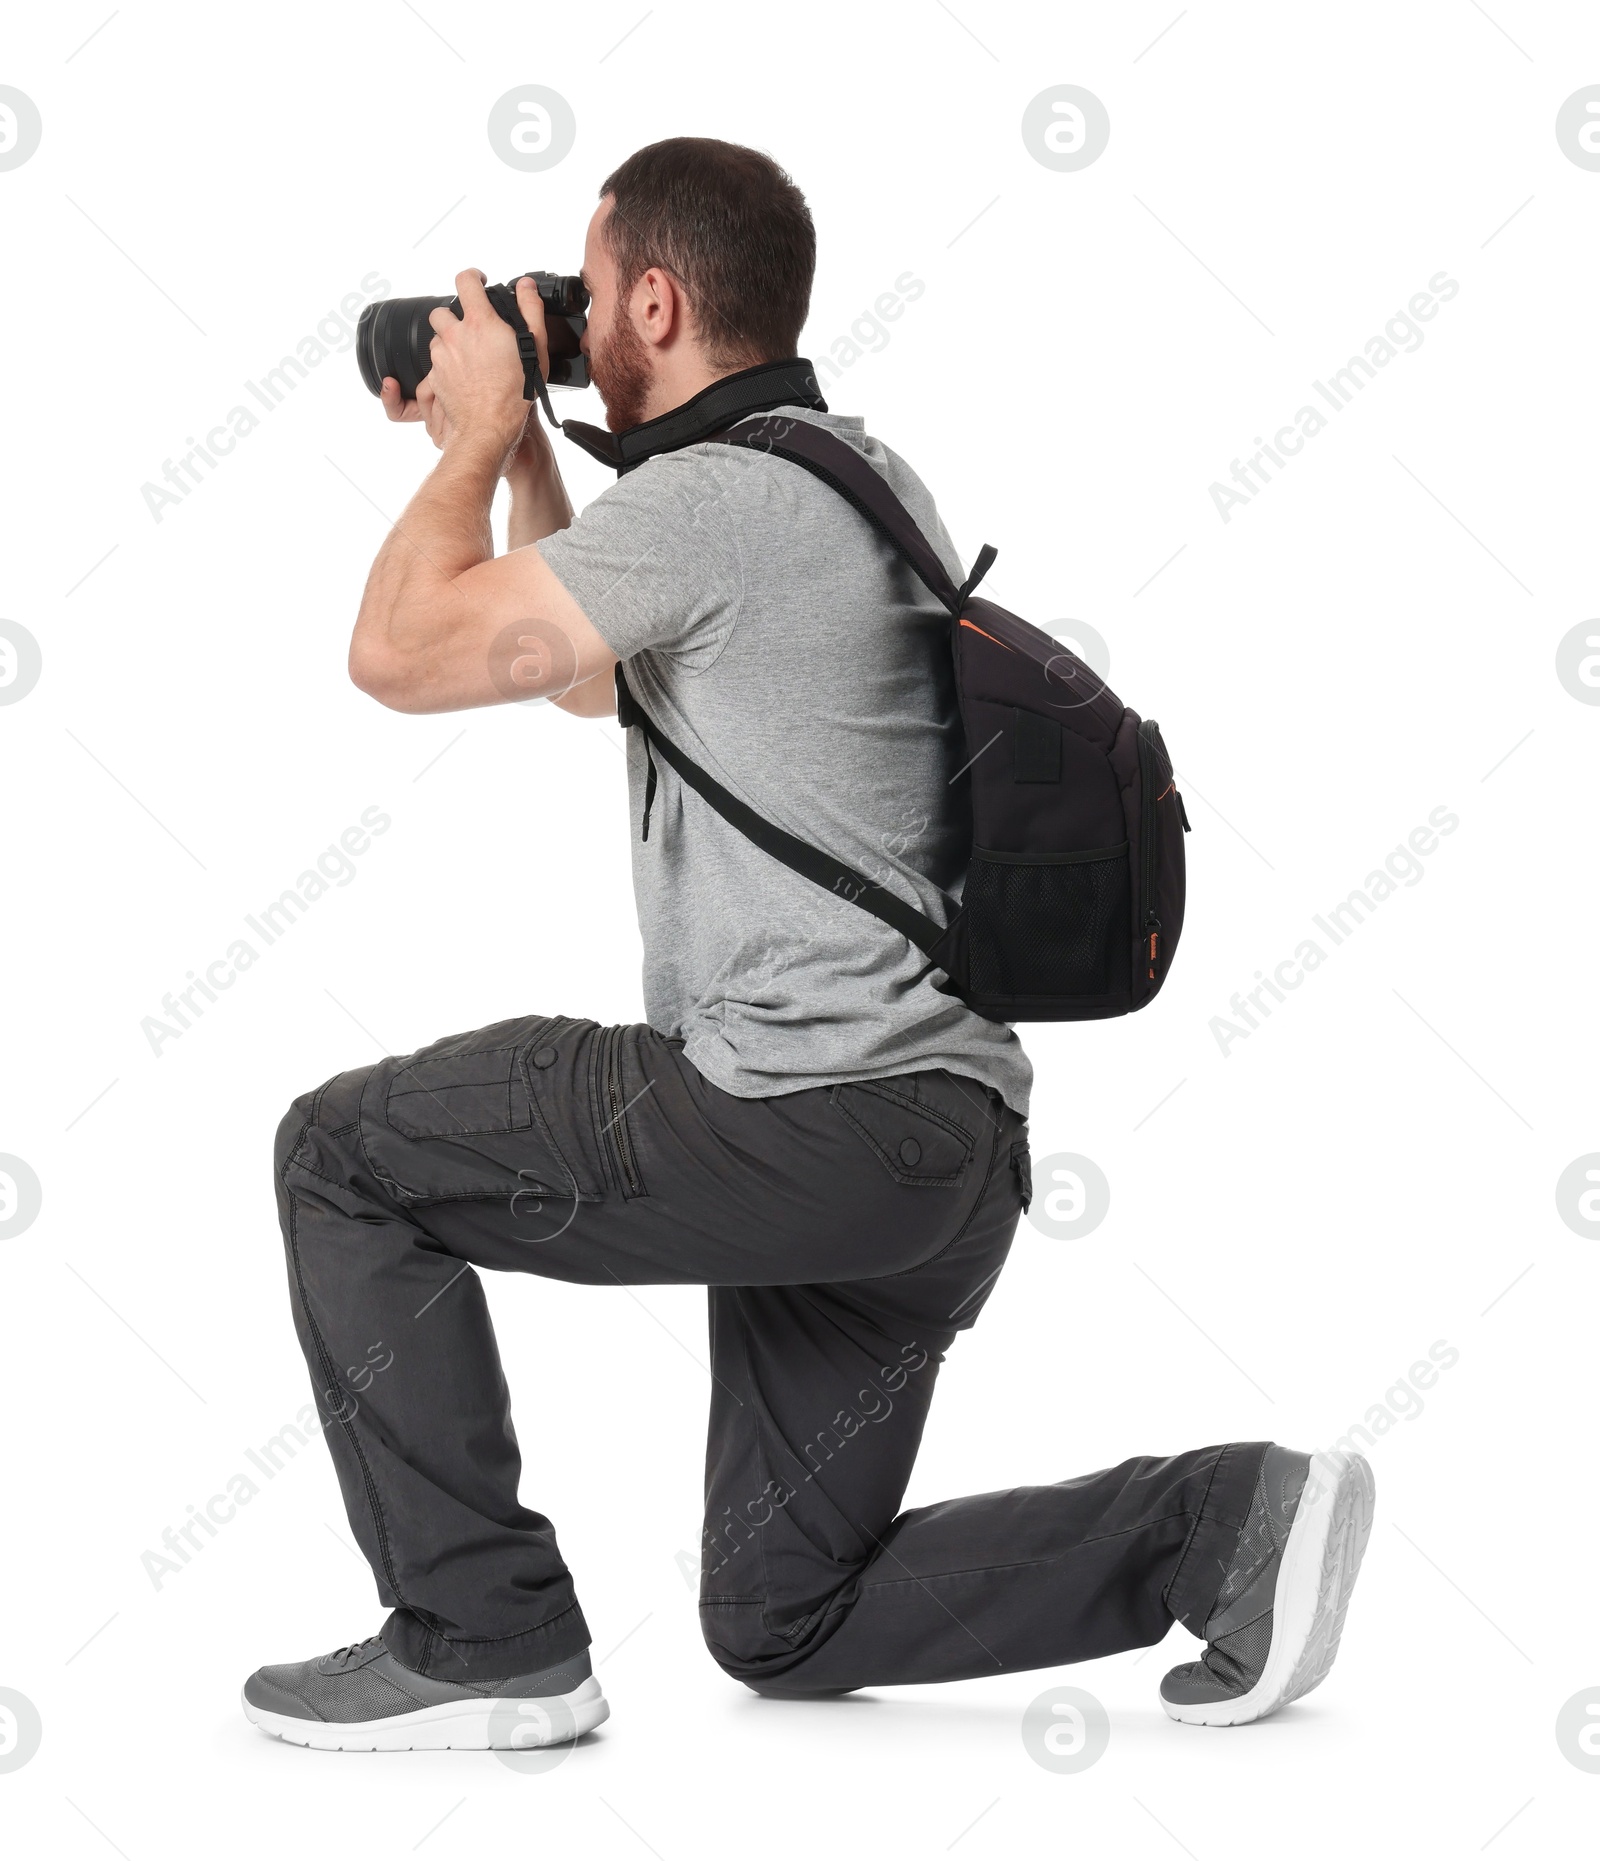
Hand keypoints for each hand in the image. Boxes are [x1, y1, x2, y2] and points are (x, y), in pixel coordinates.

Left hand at [383, 270, 550, 464]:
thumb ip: (531, 310)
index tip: (478, 282)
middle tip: (473, 331)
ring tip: (470, 358)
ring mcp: (441, 357)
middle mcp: (455, 335)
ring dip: (450, 342)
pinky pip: (436, 364)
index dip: (472, 276)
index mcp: (479, 322)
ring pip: (437, 339)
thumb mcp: (536, 347)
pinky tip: (464, 378)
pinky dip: (447, 367)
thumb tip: (526, 286)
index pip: (465, 280)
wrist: (489, 427)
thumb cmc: (515, 392)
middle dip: (455, 316)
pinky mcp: (434, 378)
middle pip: (442, 311)